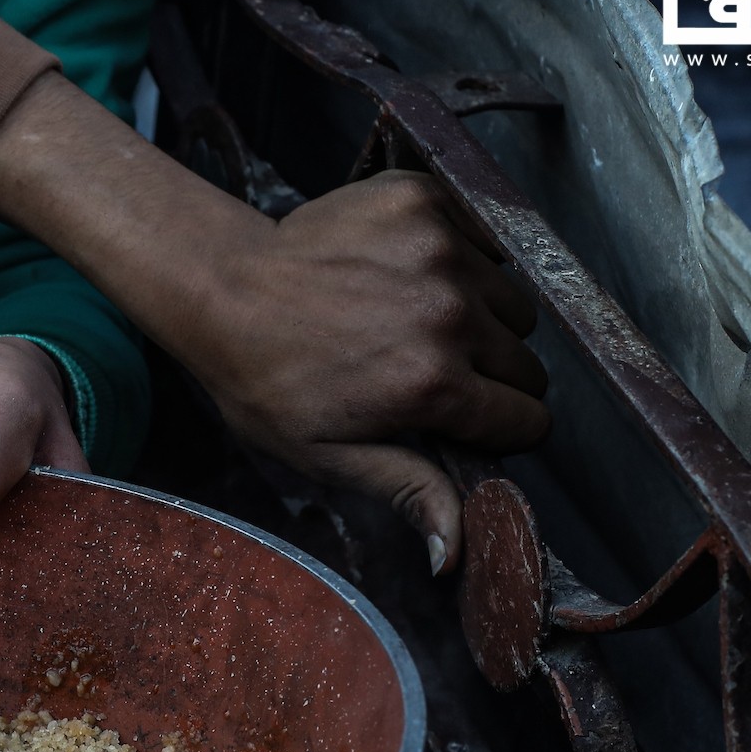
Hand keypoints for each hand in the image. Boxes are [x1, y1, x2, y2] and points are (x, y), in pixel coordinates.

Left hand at [175, 173, 548, 572]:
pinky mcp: (424, 200)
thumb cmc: (267, 381)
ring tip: (411, 321)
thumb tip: (459, 551)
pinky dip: (456, 257)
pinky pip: (481, 238)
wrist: (222, 291)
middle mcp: (449, 316)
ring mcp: (440, 250)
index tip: (459, 420)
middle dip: (490, 376)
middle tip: (424, 371)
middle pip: (525, 361)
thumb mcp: (329, 455)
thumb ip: (409, 491)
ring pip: (511, 300)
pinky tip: (400, 274)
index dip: (496, 427)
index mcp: (432, 386)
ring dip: (478, 315)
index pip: (527, 418)